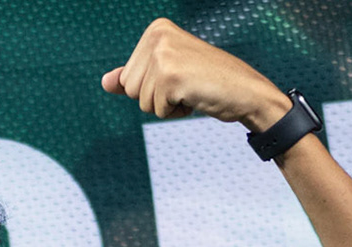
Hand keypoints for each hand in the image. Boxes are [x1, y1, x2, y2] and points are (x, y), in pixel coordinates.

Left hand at [101, 18, 289, 129]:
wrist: (246, 91)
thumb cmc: (209, 82)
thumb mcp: (167, 74)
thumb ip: (134, 77)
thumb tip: (105, 82)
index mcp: (156, 30)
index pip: (126, 77)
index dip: (151, 87)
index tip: (180, 75)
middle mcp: (157, 36)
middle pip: (129, 89)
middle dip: (155, 97)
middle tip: (186, 84)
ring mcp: (163, 55)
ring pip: (140, 102)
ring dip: (166, 105)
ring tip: (191, 89)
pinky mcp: (170, 77)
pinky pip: (156, 111)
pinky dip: (175, 112)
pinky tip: (195, 96)